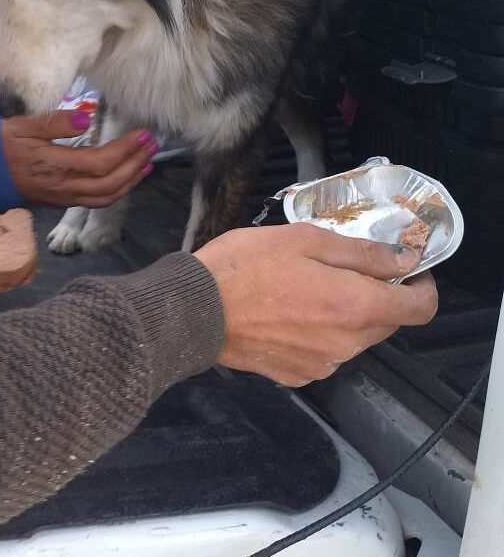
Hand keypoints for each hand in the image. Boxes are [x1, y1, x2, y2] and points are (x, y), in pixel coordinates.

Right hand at [0, 110, 156, 207]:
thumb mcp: (21, 124)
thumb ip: (54, 121)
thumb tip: (85, 118)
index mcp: (54, 165)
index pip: (100, 163)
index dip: (125, 150)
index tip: (143, 135)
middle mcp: (63, 187)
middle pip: (109, 184)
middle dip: (135, 165)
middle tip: (152, 145)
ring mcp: (63, 197)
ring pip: (106, 197)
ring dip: (131, 180)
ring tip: (147, 162)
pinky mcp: (62, 201)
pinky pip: (97, 201)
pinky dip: (118, 190)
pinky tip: (127, 177)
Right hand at [195, 223, 437, 386]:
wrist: (194, 312)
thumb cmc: (246, 266)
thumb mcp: (305, 240)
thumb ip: (362, 253)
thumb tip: (404, 259)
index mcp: (356, 306)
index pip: (420, 308)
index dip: (420, 286)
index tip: (402, 270)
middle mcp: (347, 344)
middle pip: (386, 323)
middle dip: (375, 296)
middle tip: (337, 271)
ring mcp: (321, 365)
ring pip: (353, 338)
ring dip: (343, 316)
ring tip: (302, 292)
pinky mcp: (296, 376)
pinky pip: (323, 354)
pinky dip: (316, 336)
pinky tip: (285, 317)